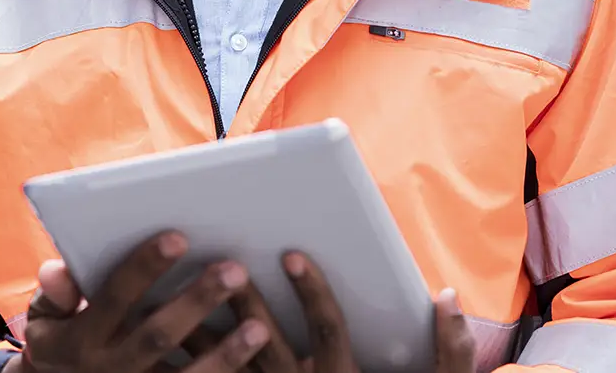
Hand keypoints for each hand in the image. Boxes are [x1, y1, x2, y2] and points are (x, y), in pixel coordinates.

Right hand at [8, 231, 271, 372]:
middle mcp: (109, 370)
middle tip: (234, 268)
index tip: (179, 236)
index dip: (144, 267)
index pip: (115, 297)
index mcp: (81, 338)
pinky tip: (259, 365)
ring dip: (223, 355)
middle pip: (157, 336)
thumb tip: (58, 271)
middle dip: (196, 302)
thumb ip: (56, 293)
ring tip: (258, 326)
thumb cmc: (62, 341)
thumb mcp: (46, 321)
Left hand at [183, 252, 475, 372]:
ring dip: (205, 339)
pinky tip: (166, 348)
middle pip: (270, 348)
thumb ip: (448, 352)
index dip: (313, 293)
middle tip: (227, 263)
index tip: (292, 254)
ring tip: (177, 296)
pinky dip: (192, 372)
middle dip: (246, 305)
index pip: (328, 332)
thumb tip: (449, 296)